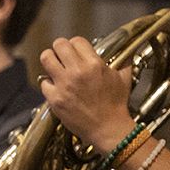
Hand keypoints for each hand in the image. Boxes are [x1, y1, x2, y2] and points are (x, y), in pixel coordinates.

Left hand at [37, 36, 136, 152]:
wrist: (108, 129)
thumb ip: (124, 60)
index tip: (77, 51)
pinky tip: (56, 87)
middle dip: (61, 48)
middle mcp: (77, 71)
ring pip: (46, 58)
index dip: (76, 45)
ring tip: (55, 65)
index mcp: (94, 64)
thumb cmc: (116, 104)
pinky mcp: (54, 99)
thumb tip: (126, 48)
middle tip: (63, 56)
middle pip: (59, 44)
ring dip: (50, 60)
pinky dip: (48, 83)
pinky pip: (43, 82)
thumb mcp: (124, 78)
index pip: (77, 40)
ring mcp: (64, 85)